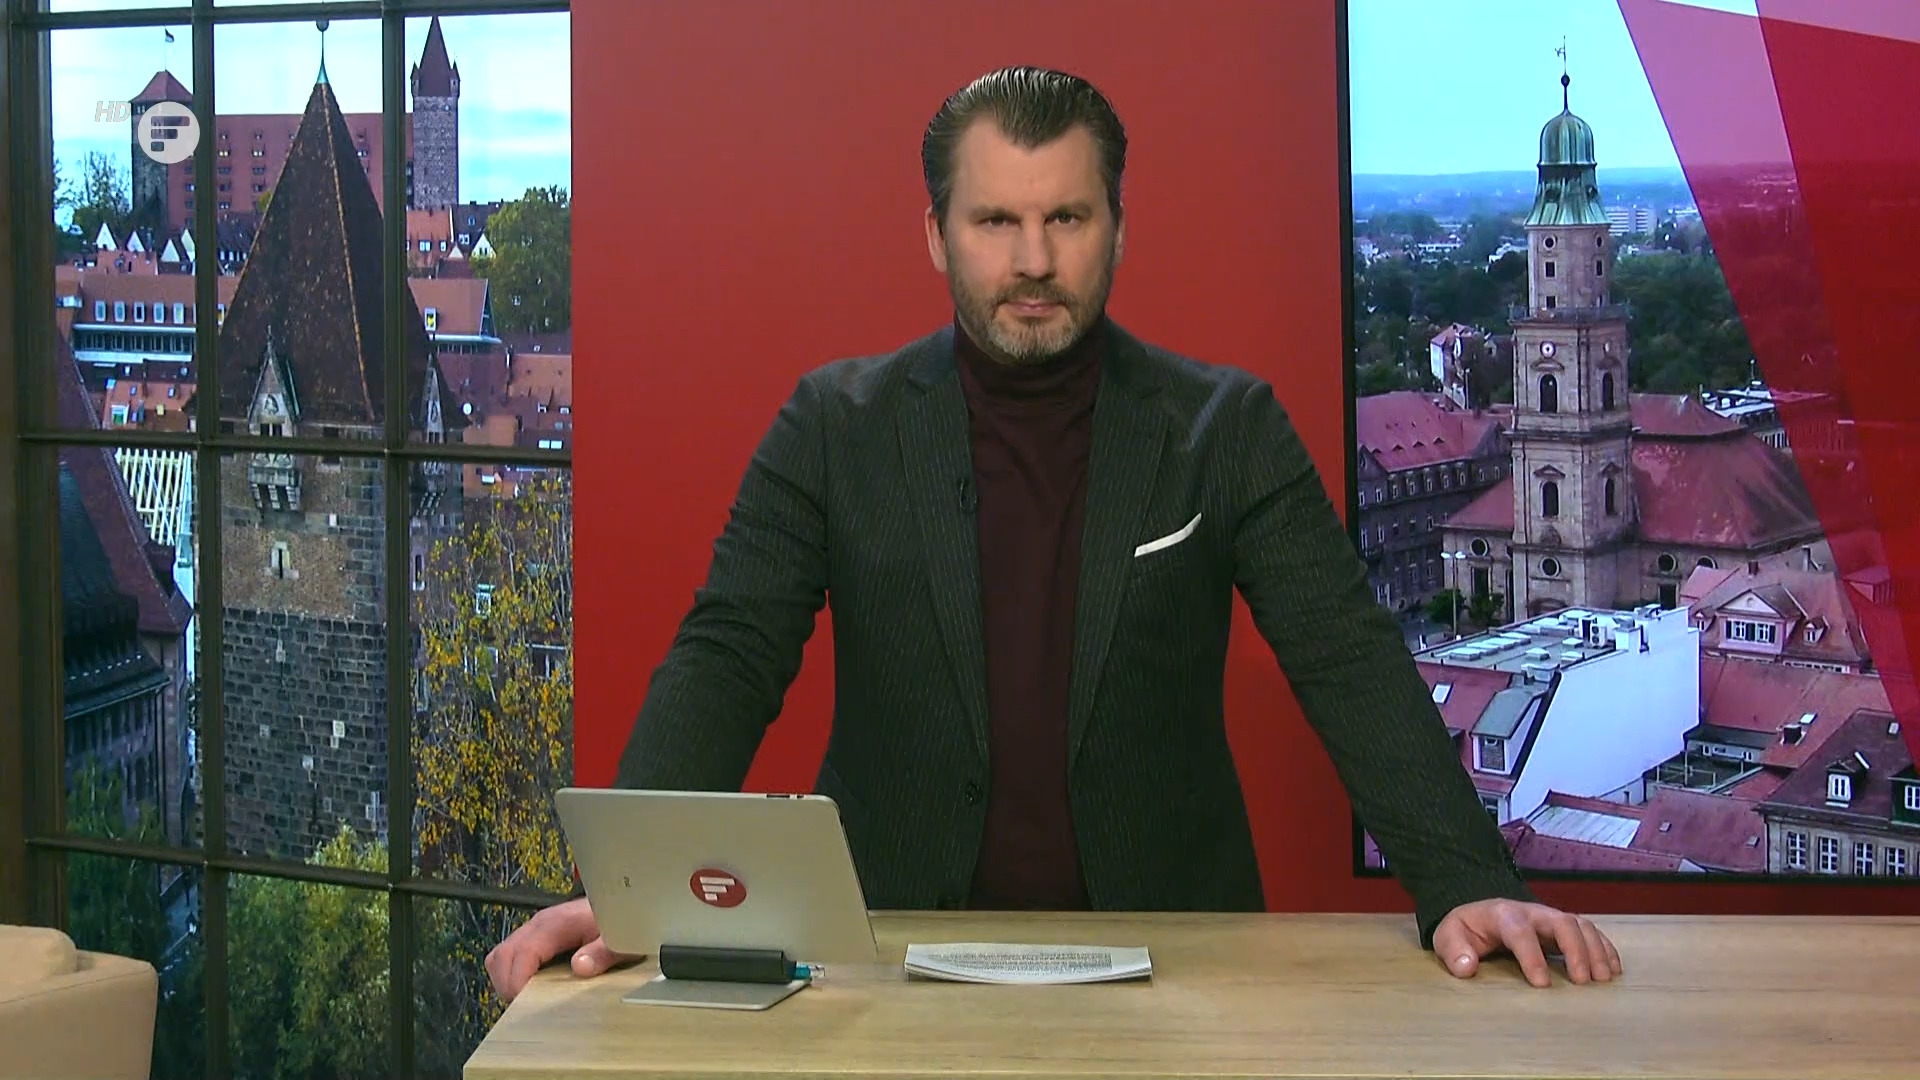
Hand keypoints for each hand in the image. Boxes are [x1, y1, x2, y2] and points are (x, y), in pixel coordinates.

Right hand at [484, 897, 635, 1003]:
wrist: (623, 907)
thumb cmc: (620, 922)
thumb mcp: (620, 939)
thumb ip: (603, 952)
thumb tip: (579, 967)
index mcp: (557, 923)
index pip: (523, 952)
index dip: (518, 981)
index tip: (525, 1005)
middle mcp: (540, 925)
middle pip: (503, 955)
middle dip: (507, 985)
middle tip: (524, 1010)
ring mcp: (535, 931)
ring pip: (502, 956)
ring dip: (507, 981)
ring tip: (525, 1002)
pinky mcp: (536, 939)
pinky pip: (511, 958)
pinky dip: (513, 976)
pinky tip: (532, 990)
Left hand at [1432, 898, 1620, 987]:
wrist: (1478, 913)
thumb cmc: (1466, 930)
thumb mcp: (1449, 938)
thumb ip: (1454, 952)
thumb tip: (1466, 968)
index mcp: (1502, 914)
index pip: (1520, 931)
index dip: (1532, 956)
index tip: (1541, 985)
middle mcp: (1532, 912)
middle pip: (1561, 922)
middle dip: (1575, 950)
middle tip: (1583, 981)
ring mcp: (1550, 918)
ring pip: (1580, 925)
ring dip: (1596, 950)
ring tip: (1604, 979)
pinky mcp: (1563, 927)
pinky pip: (1590, 932)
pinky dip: (1605, 948)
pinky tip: (1614, 970)